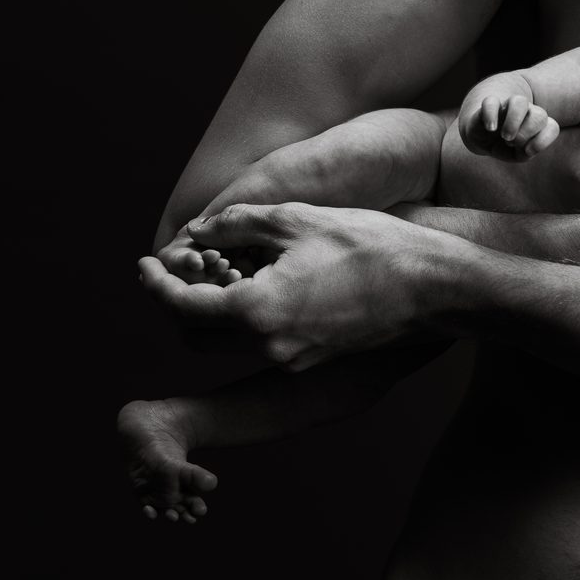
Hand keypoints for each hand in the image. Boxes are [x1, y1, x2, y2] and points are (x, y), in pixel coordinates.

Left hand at [140, 203, 464, 370]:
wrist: (433, 288)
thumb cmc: (371, 247)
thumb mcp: (298, 219)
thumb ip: (237, 224)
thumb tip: (200, 231)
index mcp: (257, 312)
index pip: (180, 306)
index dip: (155, 283)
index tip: (145, 263)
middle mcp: (269, 346)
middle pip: (195, 336)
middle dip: (177, 303)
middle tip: (181, 269)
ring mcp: (293, 359)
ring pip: (228, 343)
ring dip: (214, 311)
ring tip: (227, 270)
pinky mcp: (314, 358)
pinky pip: (262, 343)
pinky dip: (248, 318)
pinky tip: (266, 282)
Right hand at [460, 93, 559, 160]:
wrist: (483, 139)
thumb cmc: (506, 147)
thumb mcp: (518, 155)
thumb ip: (526, 152)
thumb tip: (526, 144)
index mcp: (537, 125)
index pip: (552, 127)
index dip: (543, 141)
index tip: (527, 152)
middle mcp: (526, 112)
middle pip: (540, 115)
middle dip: (528, 132)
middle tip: (512, 143)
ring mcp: (508, 106)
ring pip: (519, 101)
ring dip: (514, 121)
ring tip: (505, 136)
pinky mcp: (489, 104)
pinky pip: (492, 101)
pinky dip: (492, 115)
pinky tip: (491, 128)